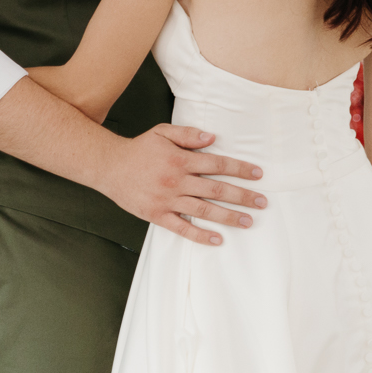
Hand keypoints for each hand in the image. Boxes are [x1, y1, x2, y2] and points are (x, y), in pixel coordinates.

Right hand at [91, 124, 263, 246]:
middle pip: (217, 190)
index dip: (240, 169)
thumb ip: (188, 135)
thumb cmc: (139, 149)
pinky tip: (217, 239)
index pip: (218, 165)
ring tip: (248, 221)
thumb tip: (213, 138)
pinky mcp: (157, 215)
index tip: (258, 174)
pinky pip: (182, 228)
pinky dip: (200, 235)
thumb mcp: (163, 132)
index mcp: (181, 160)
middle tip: (262, 202)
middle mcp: (177, 181)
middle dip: (242, 196)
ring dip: (229, 217)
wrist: (109, 166)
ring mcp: (167, 200)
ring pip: (204, 210)